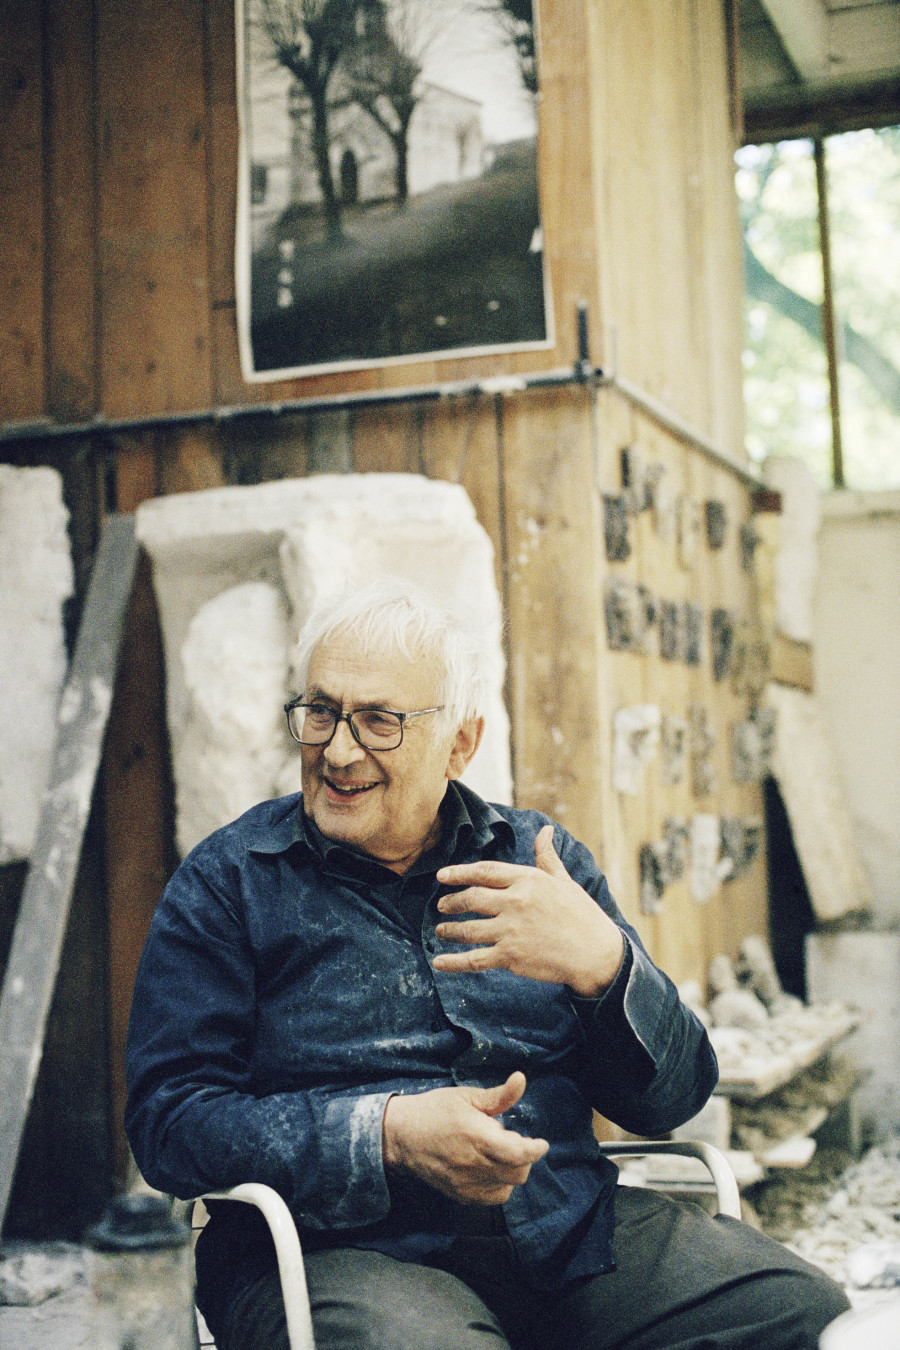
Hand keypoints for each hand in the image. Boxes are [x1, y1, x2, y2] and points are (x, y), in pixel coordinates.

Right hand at [382, 1071, 548, 1204]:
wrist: (403, 1136)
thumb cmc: (435, 1110)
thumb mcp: (466, 1097)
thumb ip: (498, 1095)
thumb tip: (521, 1079)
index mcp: (477, 1137)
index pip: (518, 1154)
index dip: (535, 1150)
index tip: (541, 1143)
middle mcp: (474, 1165)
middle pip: (518, 1173)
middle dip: (523, 1157)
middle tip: (507, 1139)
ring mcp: (466, 1184)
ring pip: (507, 1188)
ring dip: (511, 1171)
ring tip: (496, 1153)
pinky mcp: (460, 1195)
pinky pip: (492, 1198)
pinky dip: (498, 1185)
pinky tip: (489, 1168)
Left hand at [432, 825, 624, 997]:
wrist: (596, 953)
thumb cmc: (582, 915)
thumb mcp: (564, 881)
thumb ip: (546, 857)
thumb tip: (545, 831)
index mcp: (527, 880)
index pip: (484, 871)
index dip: (459, 872)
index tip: (441, 876)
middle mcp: (515, 902)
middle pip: (471, 898)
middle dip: (451, 902)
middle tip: (441, 905)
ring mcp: (511, 930)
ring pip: (468, 929)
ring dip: (450, 930)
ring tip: (441, 931)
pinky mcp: (511, 956)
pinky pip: (474, 959)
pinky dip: (453, 962)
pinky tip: (439, 963)